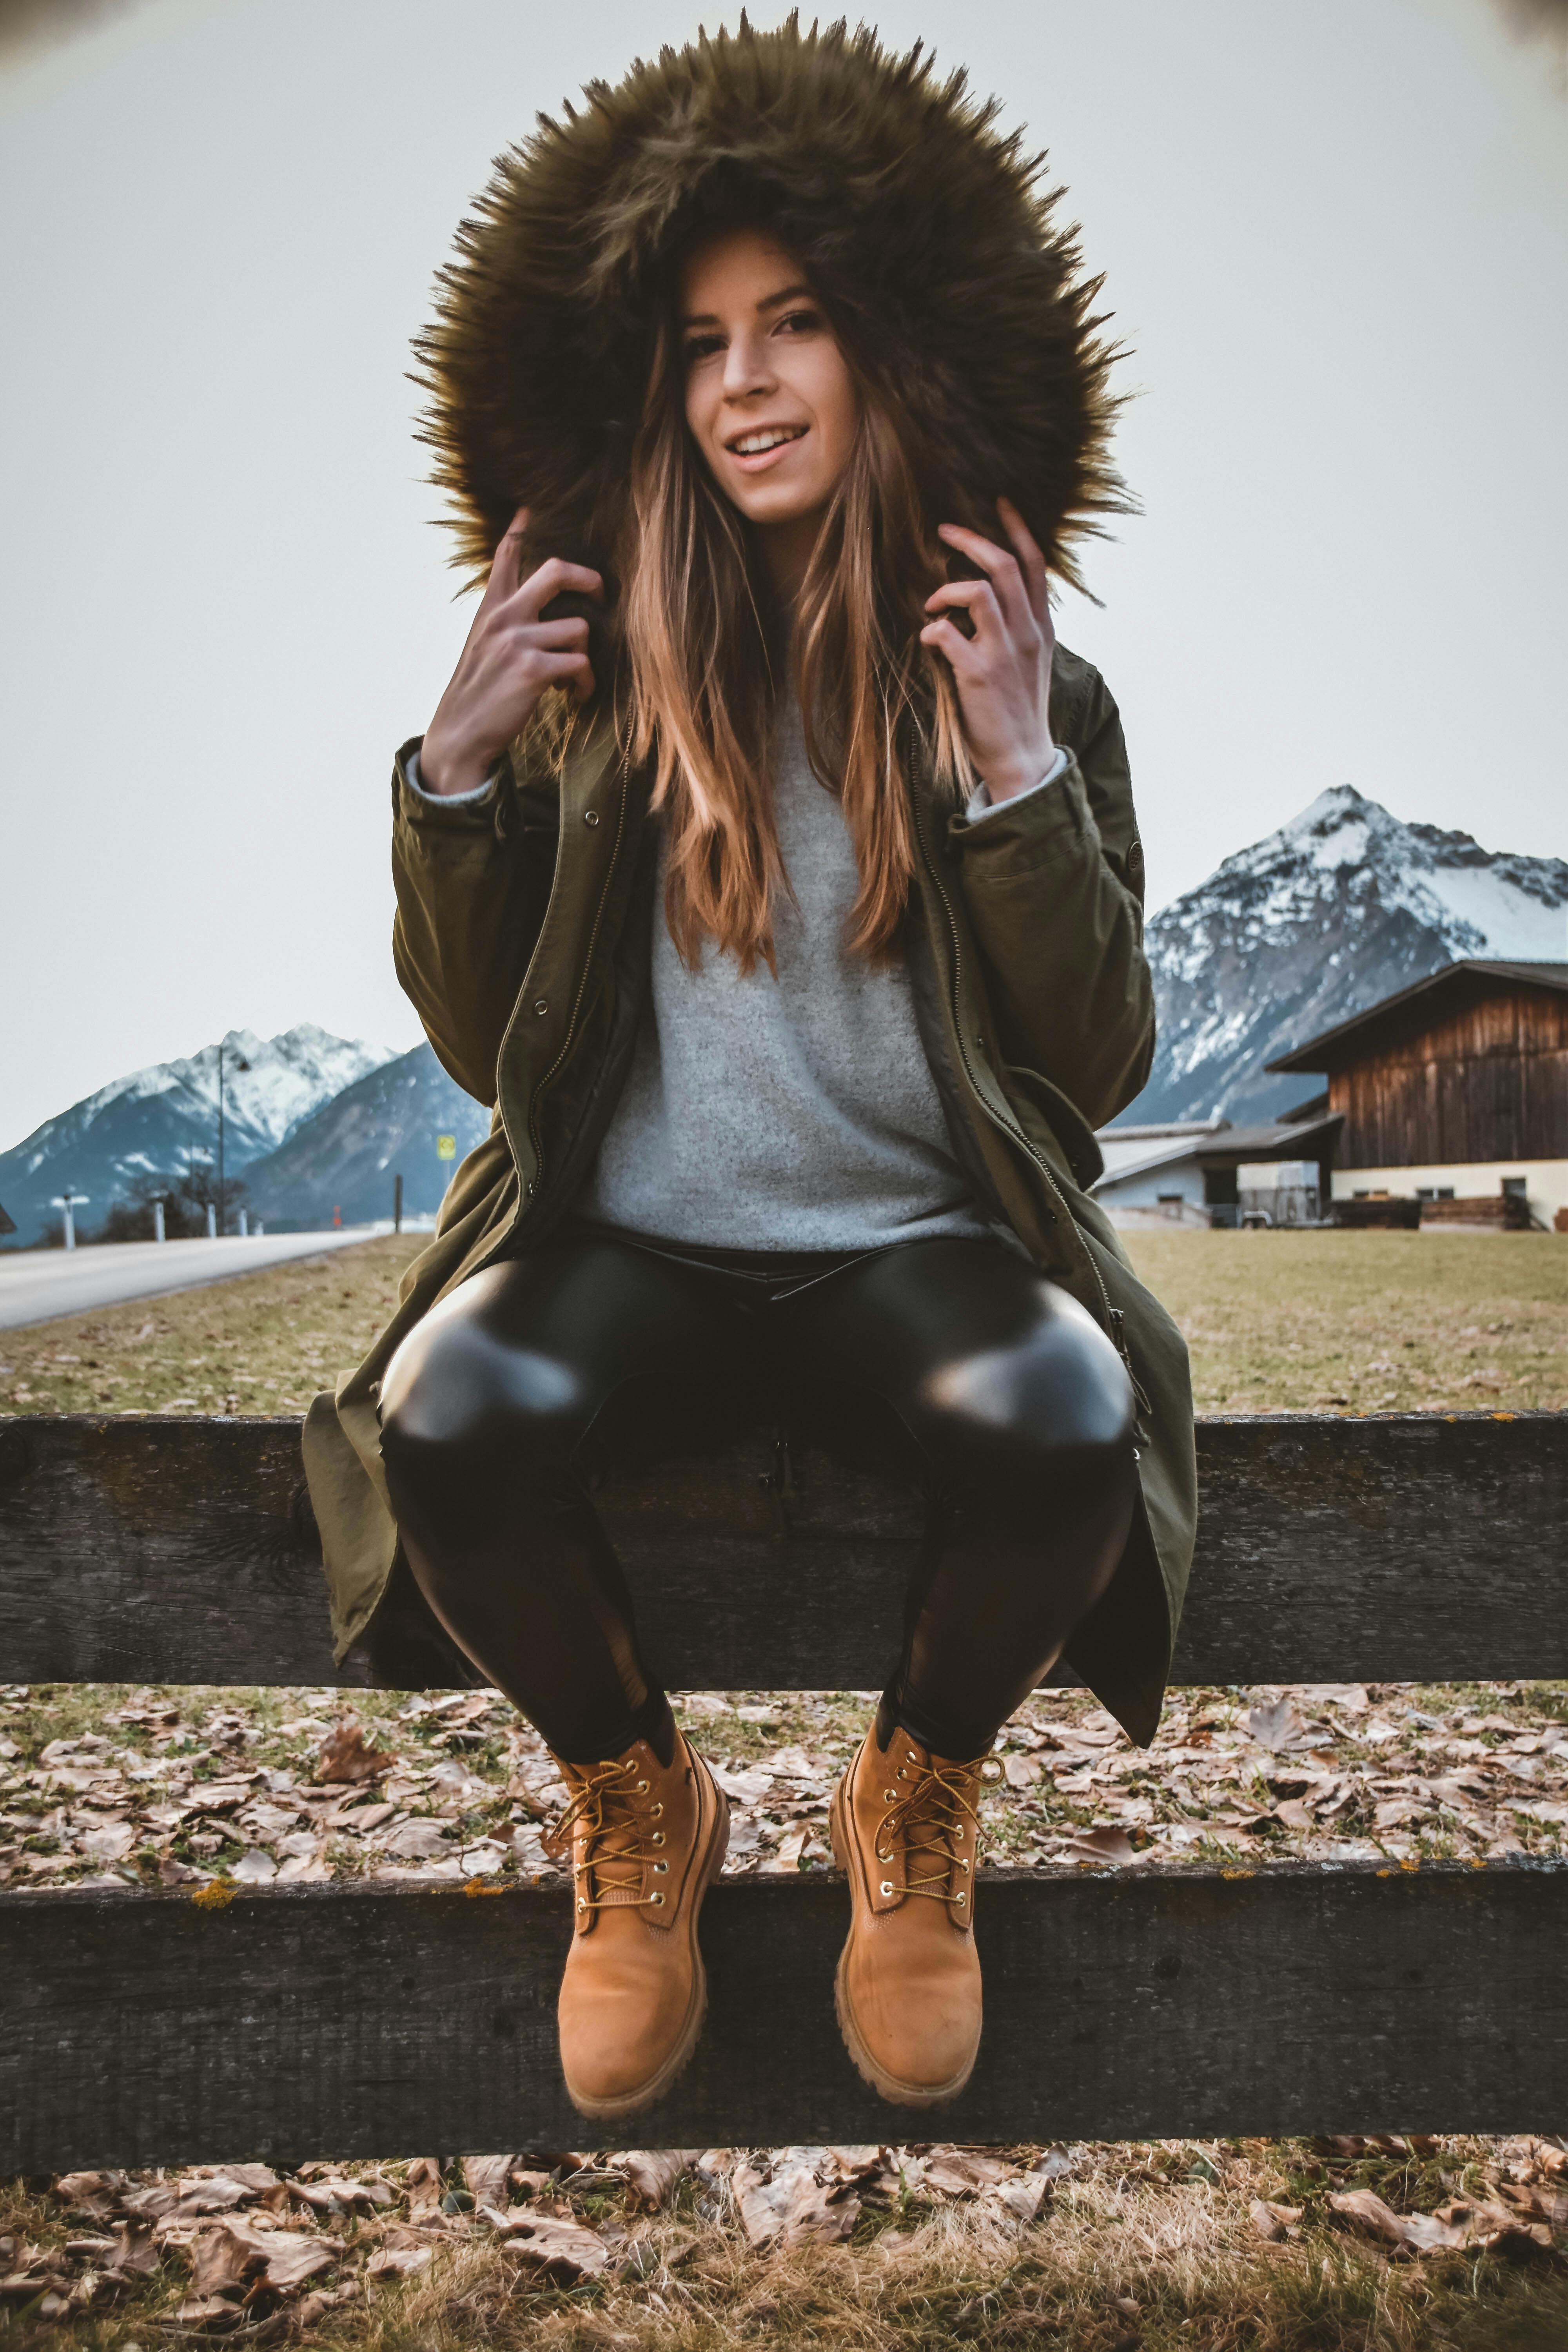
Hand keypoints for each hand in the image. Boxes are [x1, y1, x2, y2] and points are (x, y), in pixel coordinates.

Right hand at [420, 507, 602, 795]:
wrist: (459, 732)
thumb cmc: (479, 691)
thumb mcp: (483, 644)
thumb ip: (504, 619)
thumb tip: (529, 605)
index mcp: (492, 608)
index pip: (507, 555)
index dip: (521, 528)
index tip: (530, 508)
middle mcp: (504, 616)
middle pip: (558, 570)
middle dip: (590, 580)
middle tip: (601, 596)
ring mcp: (518, 640)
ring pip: (579, 628)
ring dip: (586, 656)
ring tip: (575, 678)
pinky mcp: (532, 669)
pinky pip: (580, 663)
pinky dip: (585, 683)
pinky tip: (575, 695)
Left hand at [919, 497, 1055, 801]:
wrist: (1022, 757)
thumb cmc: (1018, 708)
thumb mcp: (1031, 660)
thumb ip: (1019, 626)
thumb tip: (991, 597)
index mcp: (1041, 626)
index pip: (1035, 563)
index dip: (1016, 528)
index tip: (998, 502)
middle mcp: (1027, 633)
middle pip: (1004, 565)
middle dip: (971, 539)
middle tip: (944, 529)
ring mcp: (1003, 652)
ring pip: (978, 591)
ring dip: (946, 589)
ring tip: (931, 602)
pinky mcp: (978, 675)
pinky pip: (947, 633)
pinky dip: (931, 630)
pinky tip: (927, 641)